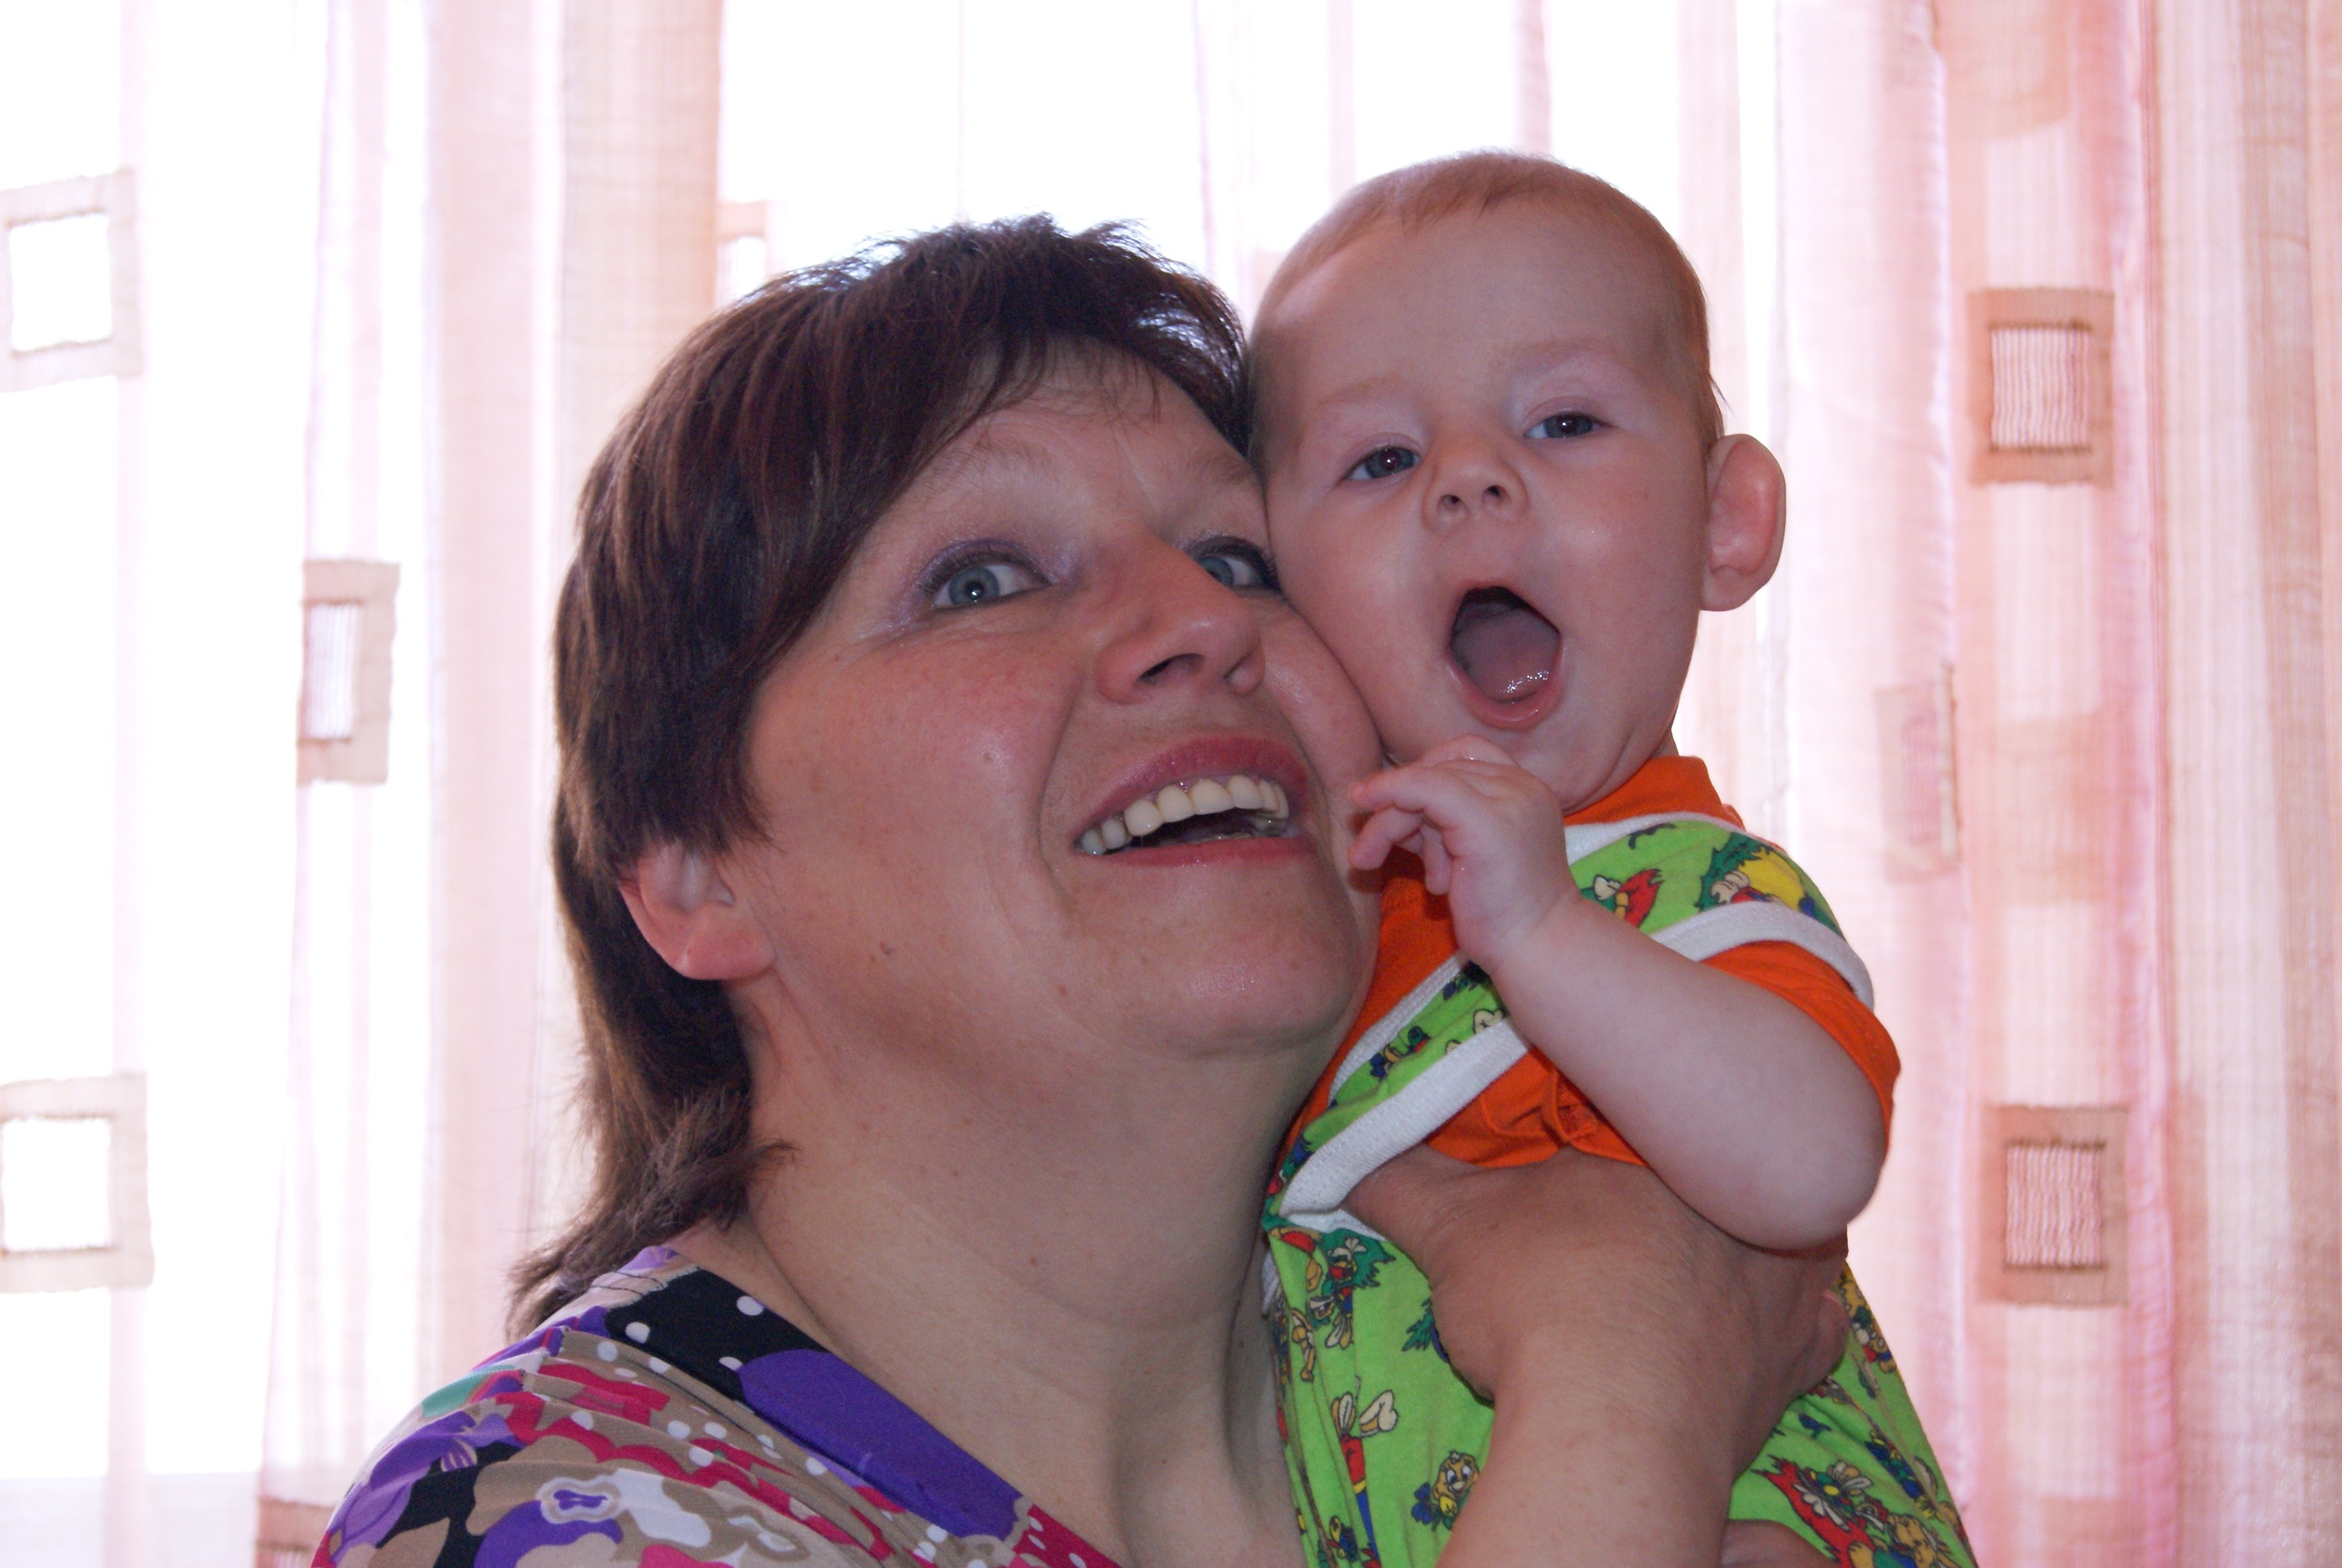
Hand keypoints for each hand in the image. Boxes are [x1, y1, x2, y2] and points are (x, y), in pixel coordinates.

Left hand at [1348, 737, 1573, 969]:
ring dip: (1388, 821)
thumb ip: (1439, 823)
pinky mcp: (1487, 820)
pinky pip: (1425, 788)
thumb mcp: (1466, 855)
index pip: (1462, 757)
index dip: (1421, 777)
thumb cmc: (1502, 914)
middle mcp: (1522, 786)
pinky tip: (1364, 811)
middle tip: (1366, 849)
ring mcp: (1508, 799)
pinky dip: (1390, 794)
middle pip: (1439, 770)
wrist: (1536, 949)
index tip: (1393, 812)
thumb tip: (1383, 801)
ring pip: (1427, 783)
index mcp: (1524, 790)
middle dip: (1396, 805)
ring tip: (1370, 861)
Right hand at [1348, 1144, 1847, 1479]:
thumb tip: (1334, 1148)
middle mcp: (1746, 1192)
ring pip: (1788, 1232)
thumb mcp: (1450, 1226)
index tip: (1591, 1135)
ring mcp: (1789, 1279)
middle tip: (1640, 1191)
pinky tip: (1750, 1330)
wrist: (1614, 1424)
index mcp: (1665, 1135)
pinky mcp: (1802, 1359)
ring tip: (1698, 1256)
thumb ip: (1397, 1176)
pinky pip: (1816, 1330)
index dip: (1620, 1111)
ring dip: (1748, 1240)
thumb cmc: (1540, 1300)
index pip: (1651, 1093)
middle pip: (1725, 1157)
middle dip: (1688, 1168)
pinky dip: (1788, 1330)